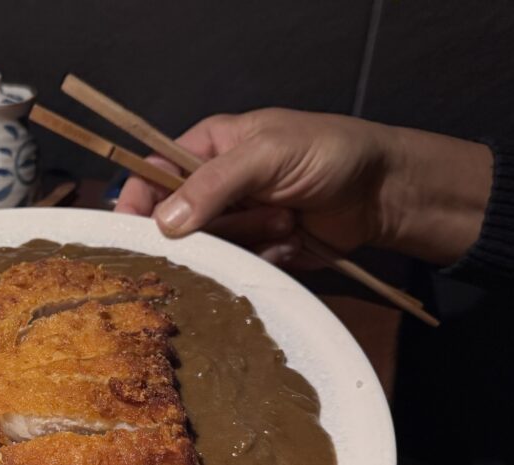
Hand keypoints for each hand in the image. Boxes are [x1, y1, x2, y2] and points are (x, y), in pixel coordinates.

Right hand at [115, 108, 490, 265]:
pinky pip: (234, 267)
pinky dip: (260, 257)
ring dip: (247, 237)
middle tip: (238, 222)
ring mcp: (234, 222)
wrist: (385, 194)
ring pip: (207, 247)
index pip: (152, 175)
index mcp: (208, 148)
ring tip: (285, 218)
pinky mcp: (254, 252)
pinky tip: (289, 238)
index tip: (128, 232)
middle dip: (206, 226)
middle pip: (174, 220)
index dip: (137, 202)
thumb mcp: (268, 154)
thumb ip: (213, 184)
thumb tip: (164, 223)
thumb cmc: (329, 153)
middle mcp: (213, 187)